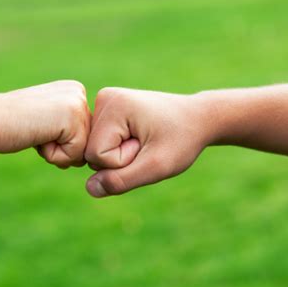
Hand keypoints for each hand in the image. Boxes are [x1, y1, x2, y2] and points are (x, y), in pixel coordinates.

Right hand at [0, 80, 90, 167]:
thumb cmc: (9, 125)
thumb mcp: (45, 121)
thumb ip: (67, 130)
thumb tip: (88, 157)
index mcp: (74, 91)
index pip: (83, 136)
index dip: (58, 143)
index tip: (36, 126)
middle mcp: (79, 93)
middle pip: (86, 145)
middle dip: (59, 149)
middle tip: (34, 129)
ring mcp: (77, 103)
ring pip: (82, 153)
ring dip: (55, 153)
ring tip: (35, 131)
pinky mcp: (72, 118)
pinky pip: (74, 155)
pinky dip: (52, 155)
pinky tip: (36, 135)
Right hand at [84, 87, 214, 196]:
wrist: (197, 118)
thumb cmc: (182, 140)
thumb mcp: (156, 166)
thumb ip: (121, 180)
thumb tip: (90, 188)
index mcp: (113, 104)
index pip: (96, 155)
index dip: (123, 162)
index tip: (147, 146)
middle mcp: (103, 98)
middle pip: (92, 152)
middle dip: (120, 159)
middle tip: (147, 144)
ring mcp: (104, 102)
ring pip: (95, 150)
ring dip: (120, 155)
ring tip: (144, 140)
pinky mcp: (107, 110)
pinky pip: (100, 144)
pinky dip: (118, 149)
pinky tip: (137, 138)